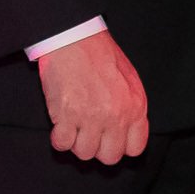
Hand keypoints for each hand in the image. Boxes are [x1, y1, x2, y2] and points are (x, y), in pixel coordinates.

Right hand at [38, 33, 149, 162]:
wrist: (74, 37)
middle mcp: (116, 116)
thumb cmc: (100, 55)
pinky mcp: (67, 115)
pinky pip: (62, 144)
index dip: (120, 146)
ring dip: (76, 142)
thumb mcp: (129, 80)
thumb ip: (131, 108)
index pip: (135, 148)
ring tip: (73, 125)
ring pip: (85, 153)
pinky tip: (60, 124)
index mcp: (135, 107)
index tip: (109, 139)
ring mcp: (91, 117)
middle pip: (109, 157)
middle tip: (89, 133)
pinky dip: (59, 138)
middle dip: (98, 148)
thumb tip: (126, 132)